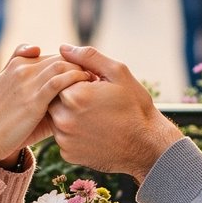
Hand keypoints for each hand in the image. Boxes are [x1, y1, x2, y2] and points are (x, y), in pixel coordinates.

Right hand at [0, 44, 91, 166]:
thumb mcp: (7, 95)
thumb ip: (27, 85)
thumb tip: (53, 87)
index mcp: (15, 65)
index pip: (50, 56)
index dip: (69, 62)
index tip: (84, 71)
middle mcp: (21, 69)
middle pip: (58, 57)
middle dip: (78, 64)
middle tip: (96, 74)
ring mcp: (27, 82)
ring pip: (61, 65)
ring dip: (80, 70)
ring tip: (94, 80)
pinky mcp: (33, 99)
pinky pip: (59, 81)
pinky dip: (75, 80)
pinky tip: (86, 87)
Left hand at [48, 45, 182, 179]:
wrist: (147, 145)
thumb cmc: (135, 106)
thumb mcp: (118, 73)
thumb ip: (88, 57)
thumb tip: (63, 47)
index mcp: (73, 96)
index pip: (60, 79)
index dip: (78, 80)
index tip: (96, 87)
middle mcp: (64, 119)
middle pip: (54, 99)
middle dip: (71, 97)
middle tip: (95, 103)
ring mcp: (65, 140)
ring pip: (57, 118)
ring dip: (70, 115)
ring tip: (95, 117)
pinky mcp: (68, 155)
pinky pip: (63, 137)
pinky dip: (74, 133)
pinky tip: (94, 132)